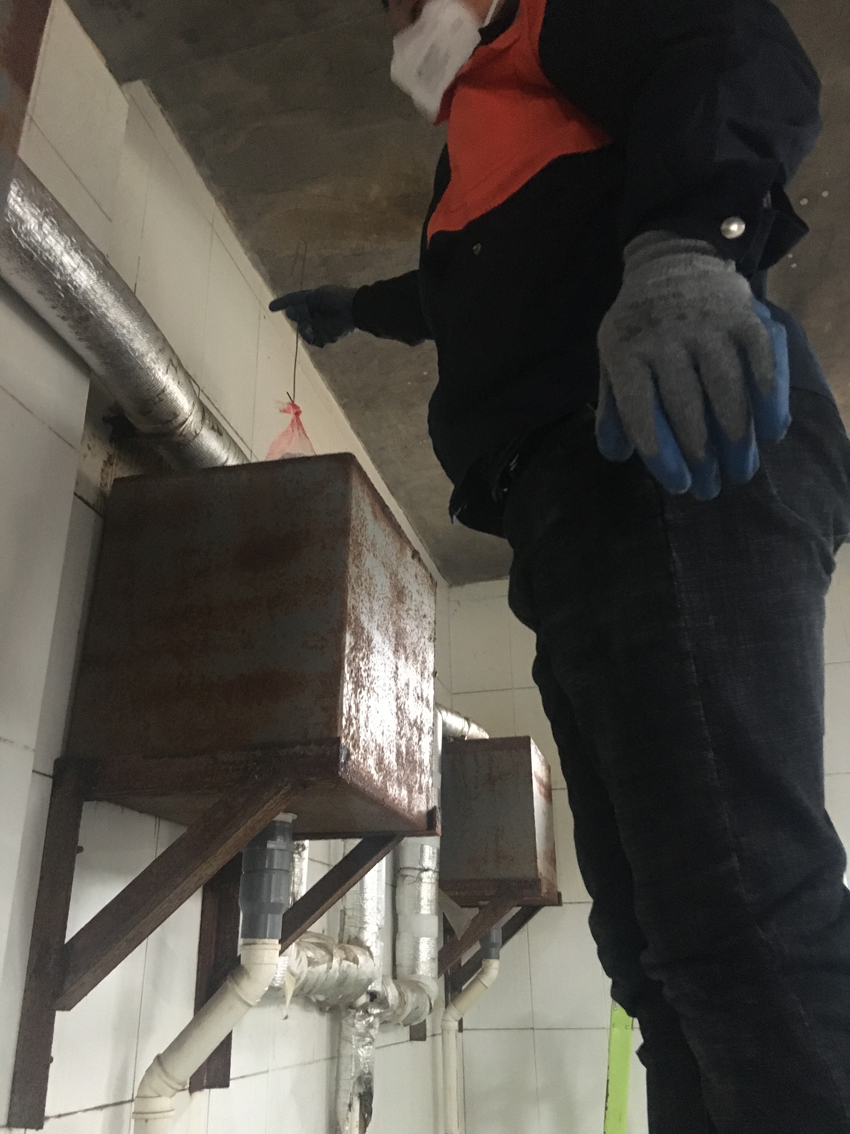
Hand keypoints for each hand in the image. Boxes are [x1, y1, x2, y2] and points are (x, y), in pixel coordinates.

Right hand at [269, 285, 356, 346]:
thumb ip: (301, 303)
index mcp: (311, 300)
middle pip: (296, 317)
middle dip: (297, 316)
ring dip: (303, 328)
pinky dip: (311, 338)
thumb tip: (289, 312)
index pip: (293, 300)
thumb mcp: (316, 295)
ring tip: (308, 326)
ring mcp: (319, 325)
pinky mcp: (326, 337)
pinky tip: (313, 334)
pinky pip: (313, 341)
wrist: (353, 309)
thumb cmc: (335, 297)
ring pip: (303, 330)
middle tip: (303, 314)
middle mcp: (313, 313)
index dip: (282, 303)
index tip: (271, 307)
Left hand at [596, 232, 789, 498]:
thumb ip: (614, 407)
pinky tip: (772, 432)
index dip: (662, 456)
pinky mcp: (746, 316)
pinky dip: (770, 398)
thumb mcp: (614, 361)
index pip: (642, 413)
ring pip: (726, 389)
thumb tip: (615, 454)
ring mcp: (708, 324)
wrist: (673, 263)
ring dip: (736, 438)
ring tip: (740, 472)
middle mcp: (666, 336)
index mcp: (626, 351)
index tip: (678, 486)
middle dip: (701, 456)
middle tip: (710, 490)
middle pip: (686, 407)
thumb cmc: (641, 329)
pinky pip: (763, 361)